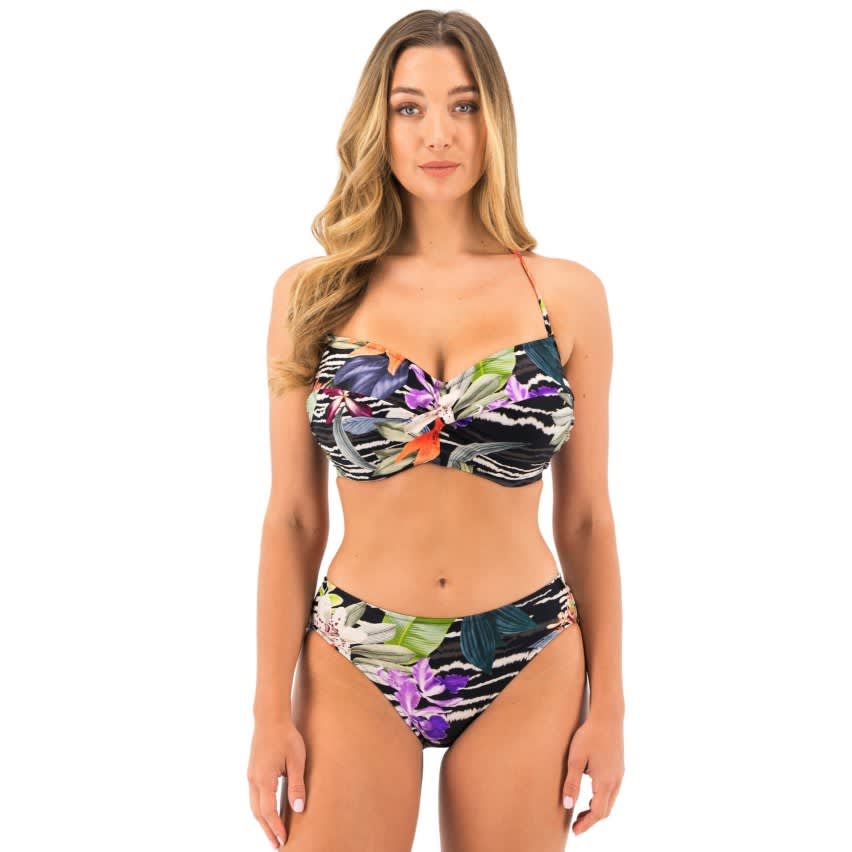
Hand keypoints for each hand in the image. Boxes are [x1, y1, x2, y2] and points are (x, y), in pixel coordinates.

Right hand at [247, 717, 307, 847]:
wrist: (270, 717)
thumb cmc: (286, 737)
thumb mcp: (296, 760)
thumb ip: (297, 785)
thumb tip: (298, 808)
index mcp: (264, 779)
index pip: (268, 812)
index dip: (276, 828)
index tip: (283, 840)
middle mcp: (254, 780)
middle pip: (258, 813)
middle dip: (267, 830)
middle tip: (277, 845)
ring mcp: (251, 775)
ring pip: (254, 806)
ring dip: (263, 821)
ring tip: (272, 834)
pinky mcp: (252, 771)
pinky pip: (254, 796)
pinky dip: (260, 810)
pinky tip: (267, 813)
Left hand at [562, 714, 624, 835]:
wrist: (608, 716)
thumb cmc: (589, 735)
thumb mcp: (575, 758)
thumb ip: (572, 783)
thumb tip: (567, 806)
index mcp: (605, 782)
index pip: (597, 812)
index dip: (586, 824)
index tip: (575, 831)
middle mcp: (615, 781)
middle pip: (605, 810)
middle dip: (591, 819)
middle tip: (576, 824)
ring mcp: (619, 774)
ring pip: (610, 801)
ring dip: (597, 809)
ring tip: (581, 811)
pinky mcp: (619, 768)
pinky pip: (612, 791)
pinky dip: (602, 799)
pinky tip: (591, 793)